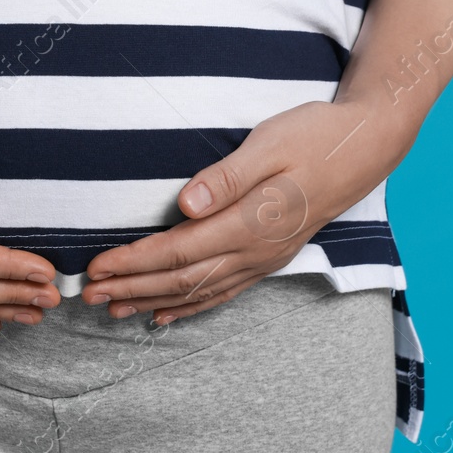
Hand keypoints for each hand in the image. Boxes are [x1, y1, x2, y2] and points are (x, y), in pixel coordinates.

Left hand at [80, 97, 418, 323]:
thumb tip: (186, 204)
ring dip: (152, 301)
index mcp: (251, 222)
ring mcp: (264, 259)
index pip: (180, 250)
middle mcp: (256, 250)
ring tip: (112, 310)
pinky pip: (224, 292)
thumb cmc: (314, 137)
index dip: (135, 262)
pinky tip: (165, 314)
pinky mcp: (269, 257)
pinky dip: (190, 306)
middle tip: (88, 296)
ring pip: (199, 291)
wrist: (365, 148)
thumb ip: (227, 177)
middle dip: (132, 288)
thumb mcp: (269, 144)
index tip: (98, 266)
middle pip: (182, 278)